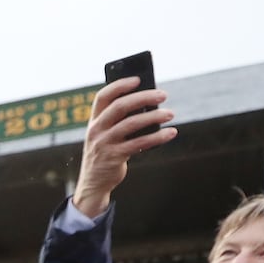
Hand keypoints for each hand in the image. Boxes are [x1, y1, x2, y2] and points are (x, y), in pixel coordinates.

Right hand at [71, 77, 177, 217]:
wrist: (93, 183)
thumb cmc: (106, 153)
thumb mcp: (106, 135)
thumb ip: (120, 121)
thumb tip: (149, 105)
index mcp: (94, 121)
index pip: (103, 97)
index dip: (119, 85)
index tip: (138, 79)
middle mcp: (96, 130)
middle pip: (119, 107)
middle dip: (143, 97)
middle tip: (163, 95)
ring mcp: (104, 144)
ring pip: (131, 124)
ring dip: (153, 116)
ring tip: (170, 114)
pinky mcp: (114, 157)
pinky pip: (139, 143)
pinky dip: (157, 137)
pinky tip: (170, 133)